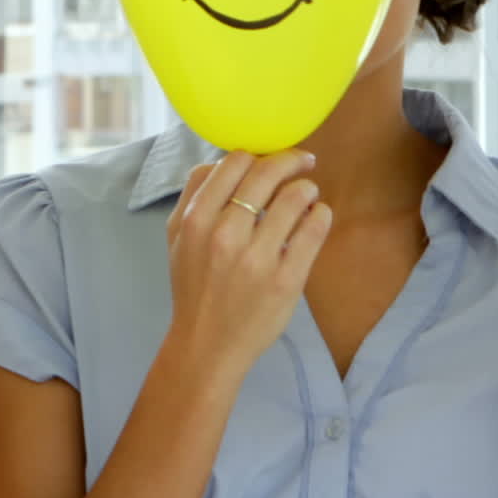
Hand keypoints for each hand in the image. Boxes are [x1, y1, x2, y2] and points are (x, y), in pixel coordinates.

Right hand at [166, 149, 331, 377]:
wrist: (206, 344)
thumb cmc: (194, 285)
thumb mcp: (177, 237)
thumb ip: (195, 194)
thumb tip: (230, 159)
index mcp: (196, 220)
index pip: (235, 161)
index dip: (259, 153)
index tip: (272, 158)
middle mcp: (225, 235)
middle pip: (267, 172)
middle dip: (291, 160)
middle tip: (304, 163)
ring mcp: (257, 258)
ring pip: (295, 195)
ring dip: (307, 187)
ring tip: (309, 193)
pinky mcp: (287, 280)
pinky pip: (314, 228)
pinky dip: (320, 213)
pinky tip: (316, 216)